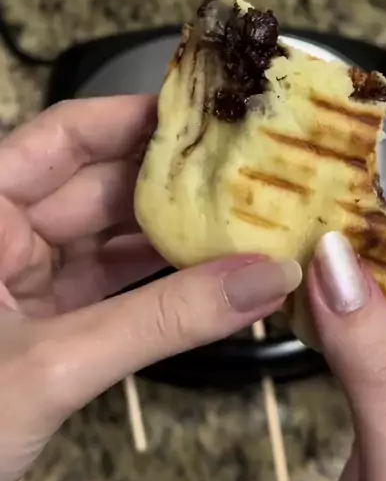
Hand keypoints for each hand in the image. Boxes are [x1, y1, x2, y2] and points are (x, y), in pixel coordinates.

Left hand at [0, 97, 300, 480]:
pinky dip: (155, 284)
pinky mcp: (40, 324)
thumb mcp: (53, 364)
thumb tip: (264, 279)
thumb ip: (161, 322)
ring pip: (106, 238)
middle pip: (96, 185)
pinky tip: (208, 274)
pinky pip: (106, 287)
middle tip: (247, 172)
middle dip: (170, 183)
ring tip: (243, 219)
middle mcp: (1, 232)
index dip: (134, 118)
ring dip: (170, 235)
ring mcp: (20, 280)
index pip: (63, 136)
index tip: (206, 116)